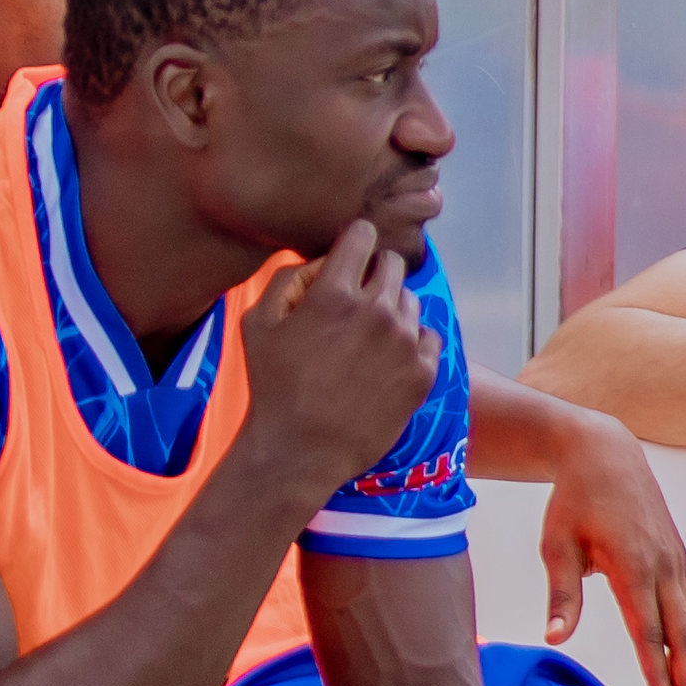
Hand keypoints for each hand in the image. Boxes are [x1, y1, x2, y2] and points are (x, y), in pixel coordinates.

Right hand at [238, 226, 442, 491]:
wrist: (299, 452)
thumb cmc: (272, 386)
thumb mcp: (257, 324)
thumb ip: (287, 278)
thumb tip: (323, 261)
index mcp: (335, 294)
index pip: (363, 234)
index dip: (353, 244)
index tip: (346, 262)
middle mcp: (376, 311)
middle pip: (392, 263)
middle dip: (373, 275)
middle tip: (353, 306)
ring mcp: (404, 342)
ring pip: (410, 299)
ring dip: (391, 310)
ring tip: (365, 341)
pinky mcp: (423, 372)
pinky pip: (428, 335)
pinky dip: (411, 342)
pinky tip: (386, 361)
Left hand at [526, 395, 685, 685]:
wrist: (605, 453)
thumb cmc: (573, 501)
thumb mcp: (557, 545)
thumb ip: (562, 595)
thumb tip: (554, 638)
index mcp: (632, 565)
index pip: (648, 631)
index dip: (656, 671)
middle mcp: (662, 564)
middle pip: (681, 633)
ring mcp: (675, 559)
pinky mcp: (677, 555)